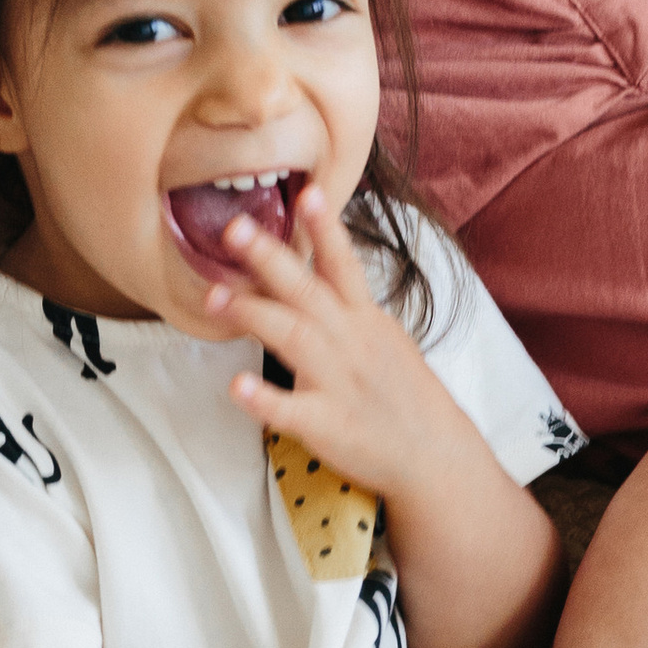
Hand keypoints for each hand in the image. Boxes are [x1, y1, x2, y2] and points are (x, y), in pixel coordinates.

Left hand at [208, 183, 471, 502]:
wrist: (432, 453)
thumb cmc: (403, 393)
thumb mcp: (382, 337)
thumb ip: (345, 305)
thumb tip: (311, 269)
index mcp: (364, 318)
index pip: (344, 264)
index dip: (326, 229)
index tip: (307, 194)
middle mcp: (350, 341)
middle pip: (307, 290)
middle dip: (270, 258)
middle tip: (234, 229)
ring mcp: (338, 381)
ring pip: (293, 337)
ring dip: (253, 313)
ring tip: (215, 297)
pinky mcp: (327, 423)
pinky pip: (291, 410)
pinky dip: (264, 398)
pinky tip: (236, 387)